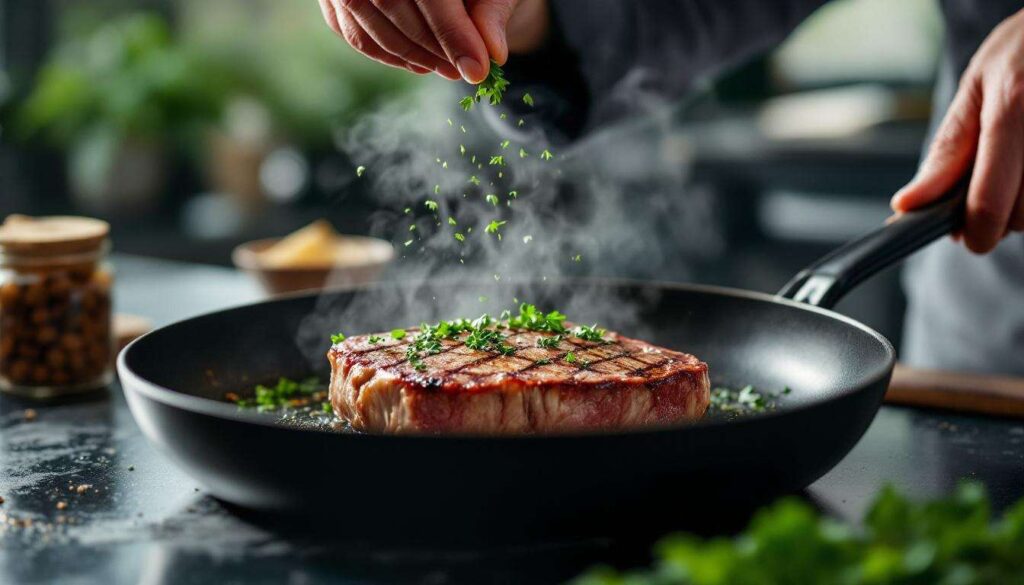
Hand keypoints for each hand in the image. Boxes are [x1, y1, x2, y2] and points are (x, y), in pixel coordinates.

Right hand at [318, 0, 548, 83]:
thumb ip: (491, 11)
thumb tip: (493, 53)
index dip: (451, 32)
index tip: (475, 68)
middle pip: (391, 3)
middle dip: (431, 47)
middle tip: (462, 71)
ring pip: (367, 24)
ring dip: (411, 57)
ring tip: (446, 68)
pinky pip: (354, 34)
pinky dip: (389, 55)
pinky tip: (420, 63)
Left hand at [892, 8, 1023, 252]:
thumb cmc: (1023, 50)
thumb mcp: (976, 87)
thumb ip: (948, 150)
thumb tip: (910, 204)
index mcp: (1013, 107)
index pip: (989, 201)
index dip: (975, 232)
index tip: (968, 238)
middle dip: (1002, 216)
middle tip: (990, 190)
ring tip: (1016, 169)